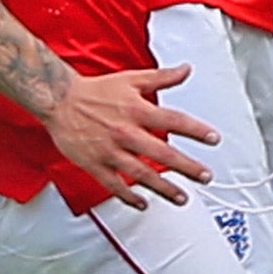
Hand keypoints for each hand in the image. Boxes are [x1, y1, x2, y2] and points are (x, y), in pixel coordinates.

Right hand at [40, 65, 216, 210]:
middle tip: (205, 176)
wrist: (59, 101)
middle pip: (162, 153)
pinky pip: (113, 185)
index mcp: (136, 110)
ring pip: (141, 174)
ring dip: (163, 188)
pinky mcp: (94, 164)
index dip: (196, 130)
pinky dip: (129, 197)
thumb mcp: (132, 79)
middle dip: (187, 167)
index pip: (174, 121)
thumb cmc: (96, 91)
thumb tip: (186, 69)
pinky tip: (143, 203)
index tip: (213, 139)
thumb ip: (162, 77)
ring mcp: (109, 151)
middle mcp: (125, 132)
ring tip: (182, 197)